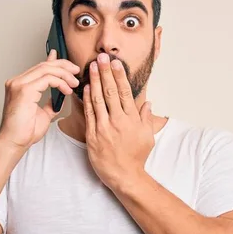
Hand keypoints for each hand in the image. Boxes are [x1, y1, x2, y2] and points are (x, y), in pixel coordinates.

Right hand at [0, 49, 79, 148]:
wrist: (15, 142)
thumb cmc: (25, 131)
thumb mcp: (43, 113)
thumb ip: (50, 102)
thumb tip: (60, 97)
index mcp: (20, 85)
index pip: (40, 68)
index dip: (55, 61)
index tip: (69, 64)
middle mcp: (17, 82)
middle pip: (44, 65)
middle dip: (63, 66)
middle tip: (76, 71)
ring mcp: (19, 84)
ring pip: (46, 69)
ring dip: (64, 74)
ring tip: (74, 83)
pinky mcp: (24, 90)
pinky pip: (47, 79)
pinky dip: (60, 82)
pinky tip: (67, 90)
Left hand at [83, 53, 153, 189]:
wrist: (124, 176)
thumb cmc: (136, 157)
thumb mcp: (147, 136)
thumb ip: (146, 118)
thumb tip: (147, 103)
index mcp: (132, 119)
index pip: (124, 92)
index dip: (119, 76)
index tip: (115, 63)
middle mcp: (118, 121)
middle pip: (110, 92)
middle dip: (105, 72)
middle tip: (101, 57)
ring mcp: (104, 128)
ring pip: (98, 100)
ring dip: (94, 81)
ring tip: (91, 67)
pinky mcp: (92, 135)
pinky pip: (88, 114)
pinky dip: (86, 99)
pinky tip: (85, 88)